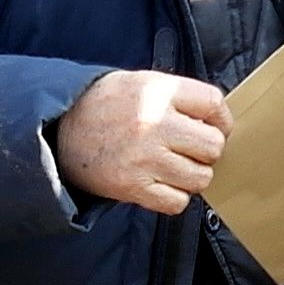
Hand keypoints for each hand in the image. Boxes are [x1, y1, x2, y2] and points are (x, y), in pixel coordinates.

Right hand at [52, 68, 230, 214]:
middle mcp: (153, 123)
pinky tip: (163, 183)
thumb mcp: (141, 82)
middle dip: (209, 150)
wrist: (61, 131)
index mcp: (157, 91)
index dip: (221, 119)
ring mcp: (144, 158)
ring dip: (194, 175)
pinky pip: (177, 202)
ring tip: (176, 167)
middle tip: (193, 150)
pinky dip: (176, 197)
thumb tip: (217, 121)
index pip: (213, 103)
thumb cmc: (107, 105)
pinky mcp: (132, 186)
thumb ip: (179, 96)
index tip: (216, 127)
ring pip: (200, 177)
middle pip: (213, 145)